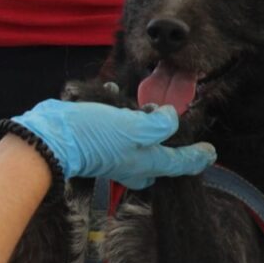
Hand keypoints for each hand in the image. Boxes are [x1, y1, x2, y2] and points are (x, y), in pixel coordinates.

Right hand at [7, 101, 214, 188]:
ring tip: (150, 110)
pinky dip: (122, 117)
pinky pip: (117, 130)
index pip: (180, 163)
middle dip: (171, 153)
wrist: (53, 138)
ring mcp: (113, 155)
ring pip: (138, 148)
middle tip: (181, 140)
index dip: (198, 156)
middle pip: (159, 164)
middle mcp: (131, 163)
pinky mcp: (97, 142)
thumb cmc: (95, 135)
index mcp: (146, 163)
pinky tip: (117, 98)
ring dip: (146, 129)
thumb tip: (170, 117)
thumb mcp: (134, 127)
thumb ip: (159, 124)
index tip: (210, 151)